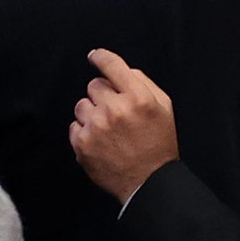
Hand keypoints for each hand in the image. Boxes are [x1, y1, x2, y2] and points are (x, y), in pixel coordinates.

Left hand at [69, 48, 179, 202]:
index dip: (100, 57)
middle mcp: (115, 110)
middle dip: (103, 95)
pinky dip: (85, 132)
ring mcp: (96, 127)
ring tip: (110, 130)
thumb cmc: (159, 145)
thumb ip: (144, 83)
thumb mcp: (164, 109)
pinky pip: (75, 125)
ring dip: (92, 113)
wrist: (150, 184)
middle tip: (117, 113)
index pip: (111, 64)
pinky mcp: (82, 143)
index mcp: (138, 98)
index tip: (95, 56)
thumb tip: (122, 69)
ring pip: (81, 104)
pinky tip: (102, 142)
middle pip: (94, 85)